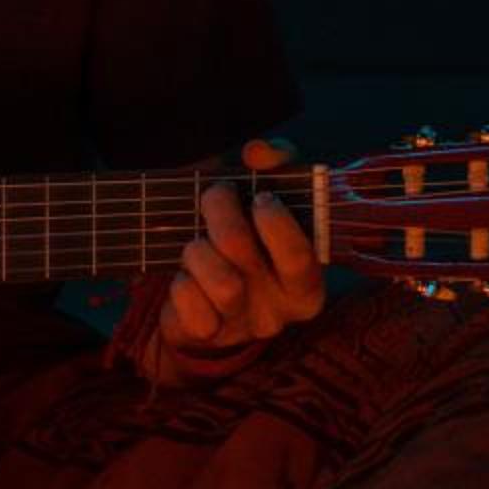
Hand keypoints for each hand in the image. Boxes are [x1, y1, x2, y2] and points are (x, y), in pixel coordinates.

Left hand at [166, 136, 320, 354]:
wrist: (213, 300)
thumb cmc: (252, 239)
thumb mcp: (273, 198)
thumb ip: (278, 164)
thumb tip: (257, 151)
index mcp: (306, 282)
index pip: (299, 256)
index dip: (276, 222)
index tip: (261, 198)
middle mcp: (280, 310)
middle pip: (241, 253)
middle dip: (220, 214)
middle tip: (215, 197)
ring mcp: (243, 327)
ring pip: (218, 282)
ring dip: (198, 251)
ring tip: (198, 245)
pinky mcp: (206, 336)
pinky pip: (188, 304)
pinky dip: (181, 284)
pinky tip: (186, 278)